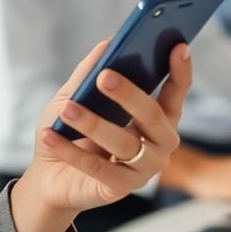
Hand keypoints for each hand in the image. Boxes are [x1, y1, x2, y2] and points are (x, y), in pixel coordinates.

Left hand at [8, 40, 192, 231]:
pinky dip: (71, 151)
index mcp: (155, 117)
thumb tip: (108, 43)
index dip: (180, 70)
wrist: (50, 175)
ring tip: (67, 109)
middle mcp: (158, 143)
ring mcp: (143, 168)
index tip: (177, 46)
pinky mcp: (120, 188)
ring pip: (123, 142)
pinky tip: (51, 135)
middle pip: (151, 115)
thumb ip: (89, 72)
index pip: (176, 92)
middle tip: (103, 76)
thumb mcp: (73, 96)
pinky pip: (97, 168)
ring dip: (92, 124)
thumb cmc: (69, 130)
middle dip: (128, 94)